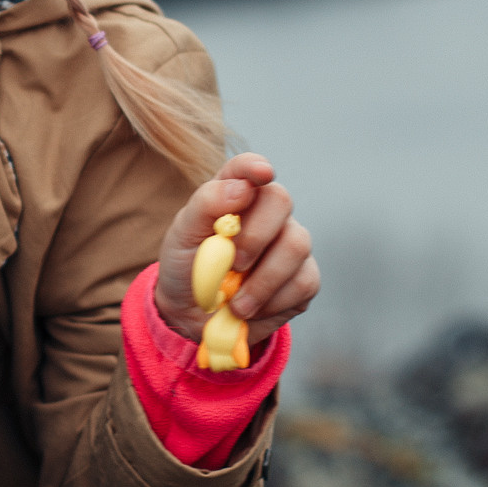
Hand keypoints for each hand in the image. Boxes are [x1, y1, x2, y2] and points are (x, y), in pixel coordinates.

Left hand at [153, 153, 319, 346]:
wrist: (194, 319)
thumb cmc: (187, 269)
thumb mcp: (182, 237)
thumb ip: (206, 205)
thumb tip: (242, 187)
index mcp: (233, 194)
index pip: (246, 168)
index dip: (254, 167)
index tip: (261, 174)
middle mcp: (267, 212)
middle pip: (280, 200)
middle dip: (255, 236)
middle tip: (233, 265)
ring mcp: (290, 242)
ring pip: (297, 245)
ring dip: (263, 281)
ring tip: (236, 304)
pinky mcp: (305, 277)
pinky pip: (304, 282)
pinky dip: (273, 303)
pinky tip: (252, 309)